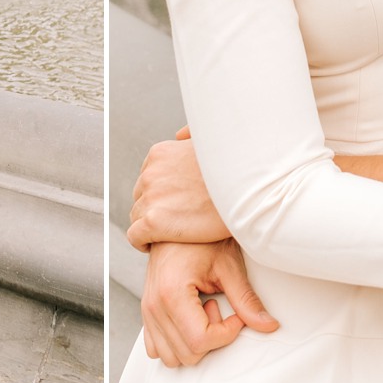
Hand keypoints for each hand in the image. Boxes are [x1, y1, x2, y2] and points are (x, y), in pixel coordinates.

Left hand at [128, 131, 230, 250]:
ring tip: (167, 234)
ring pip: (137, 216)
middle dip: (155, 207)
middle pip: (141, 196)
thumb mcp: (213, 142)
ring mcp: (151, 196)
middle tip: (175, 219)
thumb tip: (179, 136)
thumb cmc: (235, 173)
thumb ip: (192, 136)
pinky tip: (153, 246)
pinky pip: (135, 235)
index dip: (160, 192)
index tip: (174, 202)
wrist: (247, 195)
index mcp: (161, 153)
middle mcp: (151, 172)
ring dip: (149, 225)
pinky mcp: (153, 221)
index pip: (148, 177)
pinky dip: (141, 242)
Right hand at [140, 240, 277, 366]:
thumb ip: (247, 299)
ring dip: (193, 342)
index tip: (236, 315)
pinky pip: (157, 348)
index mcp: (172, 292)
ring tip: (204, 310)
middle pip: (188, 354)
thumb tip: (268, 325)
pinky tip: (191, 317)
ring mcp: (147, 311)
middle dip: (212, 338)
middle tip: (219, 306)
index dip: (226, 334)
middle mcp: (154, 305)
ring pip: (172, 357)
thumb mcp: (229, 266)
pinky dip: (177, 342)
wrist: (175, 223)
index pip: (200, 341)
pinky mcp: (146, 313)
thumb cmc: (202, 239)